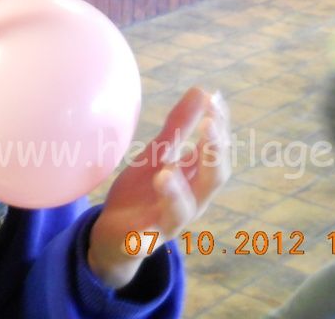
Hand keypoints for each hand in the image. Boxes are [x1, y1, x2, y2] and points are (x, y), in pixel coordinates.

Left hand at [88, 88, 230, 288]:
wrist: (115, 235)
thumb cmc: (144, 191)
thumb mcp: (158, 155)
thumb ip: (179, 127)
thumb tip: (203, 91)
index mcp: (196, 180)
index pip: (216, 152)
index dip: (219, 127)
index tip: (215, 99)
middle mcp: (191, 202)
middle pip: (212, 180)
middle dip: (213, 154)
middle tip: (208, 125)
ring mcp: (167, 224)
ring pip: (181, 212)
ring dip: (175, 192)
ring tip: (164, 173)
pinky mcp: (143, 242)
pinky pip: (145, 243)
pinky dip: (144, 238)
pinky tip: (138, 233)